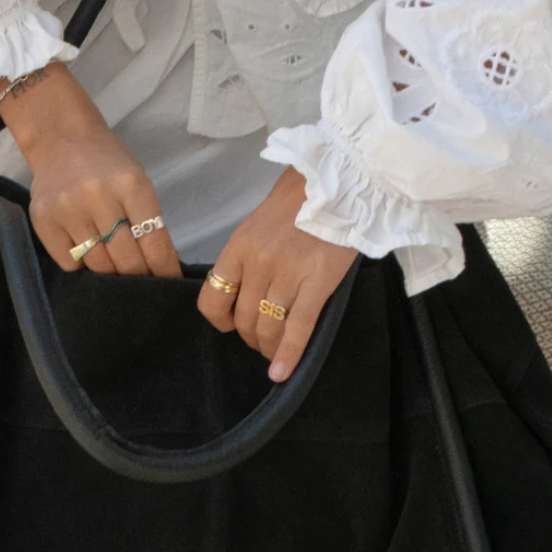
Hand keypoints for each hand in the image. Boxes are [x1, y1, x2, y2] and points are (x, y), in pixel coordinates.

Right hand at [0, 64, 180, 276]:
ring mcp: (68, 210)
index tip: (168, 283)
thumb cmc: (107, 164)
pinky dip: (83, 265)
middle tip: (142, 282)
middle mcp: (99, 197)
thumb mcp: (137, 182)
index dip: (164, 270)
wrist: (62, 139)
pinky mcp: (44, 222)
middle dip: (139, 276)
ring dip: (111, 272)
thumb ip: (147, 221)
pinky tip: (86, 253)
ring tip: (115, 267)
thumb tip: (157, 268)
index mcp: (131, 185)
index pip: (154, 242)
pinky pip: (71, 263)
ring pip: (98, 265)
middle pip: (126, 260)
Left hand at [198, 166, 357, 381]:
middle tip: (261, 340)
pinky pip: (298, 327)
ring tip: (274, 352)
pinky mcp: (318, 282)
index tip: (231, 325)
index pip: (213, 299)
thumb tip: (243, 294)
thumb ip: (248, 259)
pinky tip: (282, 372)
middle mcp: (259, 263)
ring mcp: (288, 274)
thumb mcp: (259, 226)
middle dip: (250, 337)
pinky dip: (288, 354)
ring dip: (268, 346)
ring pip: (269, 327)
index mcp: (239, 248)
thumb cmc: (298, 201)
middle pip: (244, 319)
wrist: (339, 179)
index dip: (220, 320)